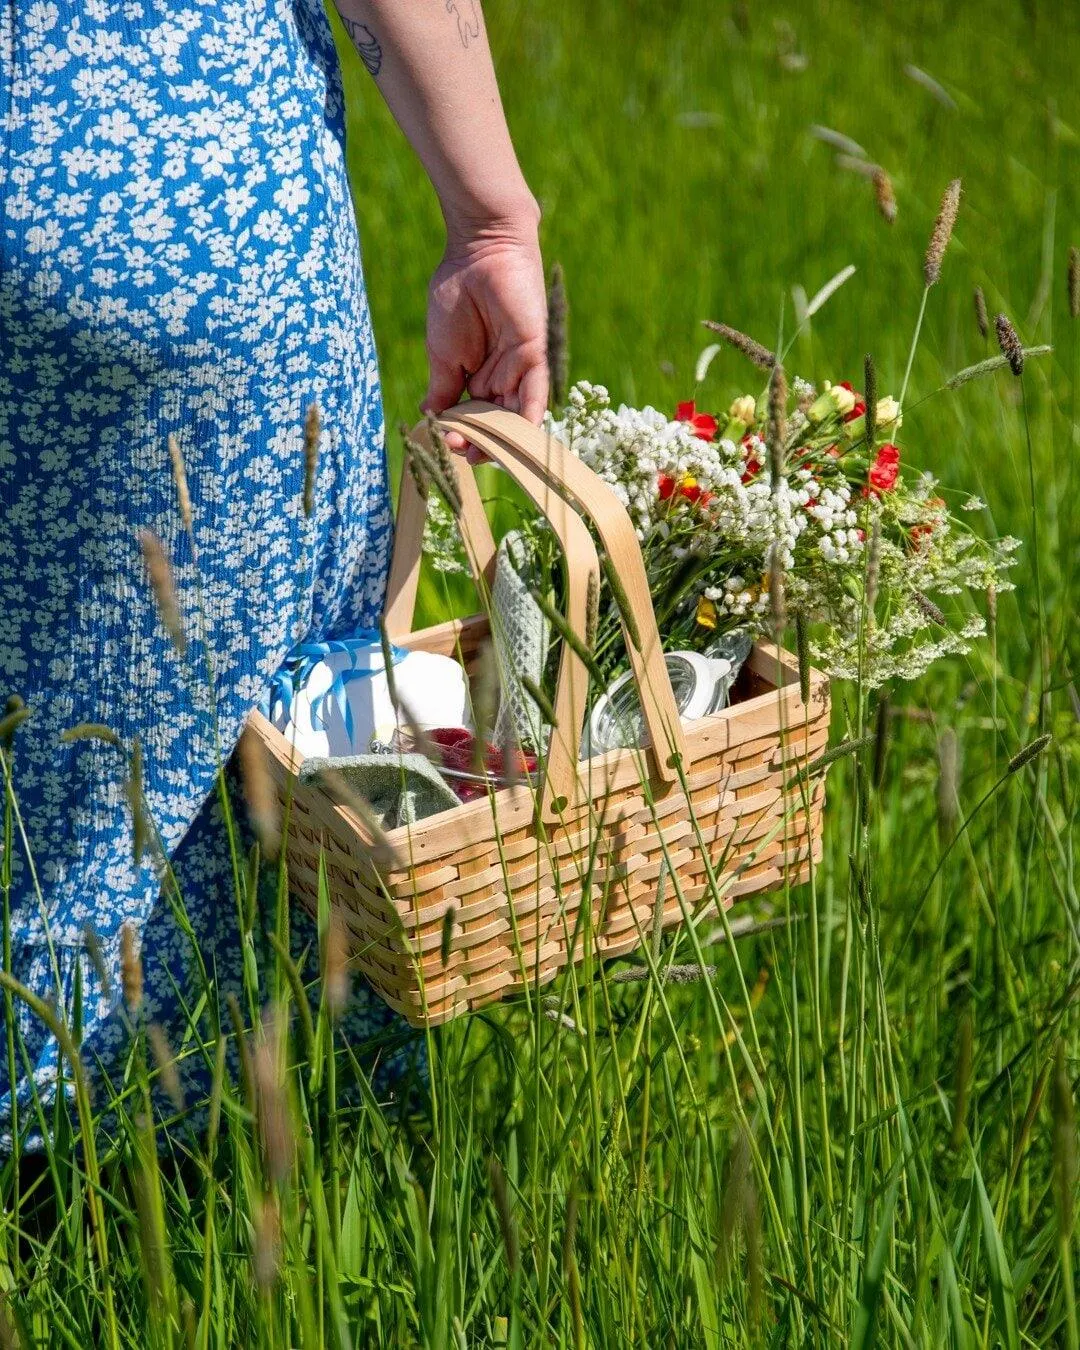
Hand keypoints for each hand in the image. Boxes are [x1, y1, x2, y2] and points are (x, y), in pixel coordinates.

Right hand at [421, 209, 547, 457]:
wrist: (477, 252)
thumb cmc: (456, 296)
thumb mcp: (442, 353)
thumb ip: (442, 389)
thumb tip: (431, 420)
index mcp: (476, 378)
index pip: (472, 418)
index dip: (461, 435)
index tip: (445, 443)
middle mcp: (500, 378)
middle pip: (494, 423)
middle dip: (479, 442)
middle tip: (461, 451)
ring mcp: (518, 369)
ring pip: (515, 415)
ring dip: (500, 437)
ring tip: (481, 450)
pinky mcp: (535, 355)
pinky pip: (537, 393)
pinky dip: (530, 417)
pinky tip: (521, 438)